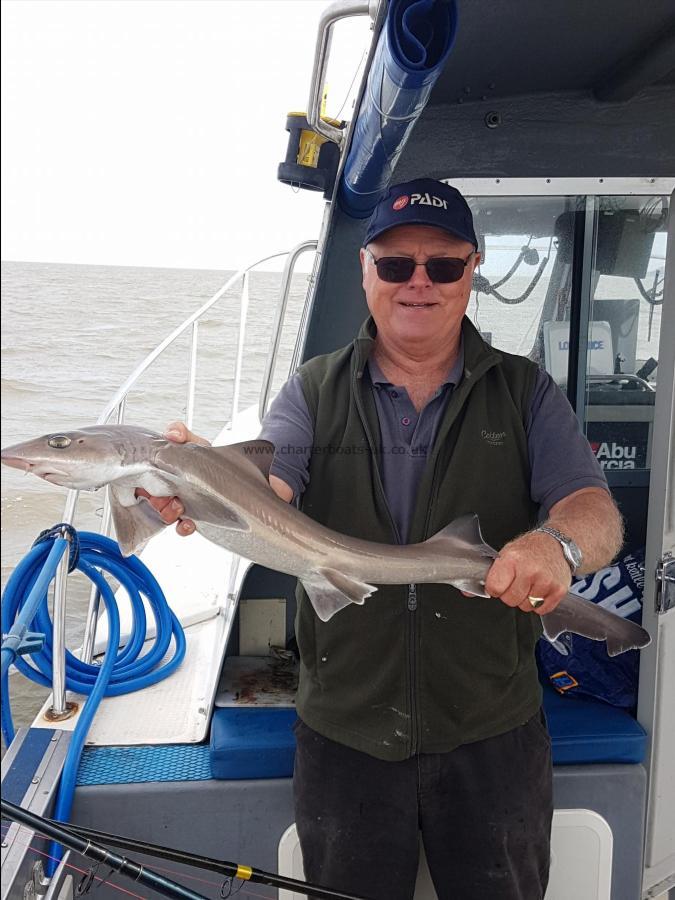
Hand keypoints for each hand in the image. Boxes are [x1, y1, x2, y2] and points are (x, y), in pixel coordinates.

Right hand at [135, 421, 209, 536]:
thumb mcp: (193, 441)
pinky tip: (189, 523)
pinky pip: (181, 527)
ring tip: (179, 507)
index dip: (140, 482)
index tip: (145, 484)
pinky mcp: (190, 517)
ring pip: (163, 514)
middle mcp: (167, 486)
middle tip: (167, 495)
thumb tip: (171, 434)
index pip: (141, 475)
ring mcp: (178, 503)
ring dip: (169, 513)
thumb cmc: (205, 456)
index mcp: (162, 469)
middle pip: (150, 498)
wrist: (231, 476)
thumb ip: (181, 432)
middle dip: (157, 500)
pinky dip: (183, 527)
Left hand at [482, 531, 571, 614]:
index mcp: (512, 560)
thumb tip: (468, 591)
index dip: (495, 588)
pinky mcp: (558, 590)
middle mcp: (530, 570)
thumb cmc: (529, 549)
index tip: (499, 584)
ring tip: (530, 584)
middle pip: (510, 600)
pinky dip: (539, 604)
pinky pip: (541, 610)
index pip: (495, 588)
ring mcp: (546, 581)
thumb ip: (489, 574)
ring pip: (526, 607)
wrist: (556, 544)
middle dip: (510, 594)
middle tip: (517, 582)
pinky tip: (540, 588)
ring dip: (526, 599)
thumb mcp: (505, 554)